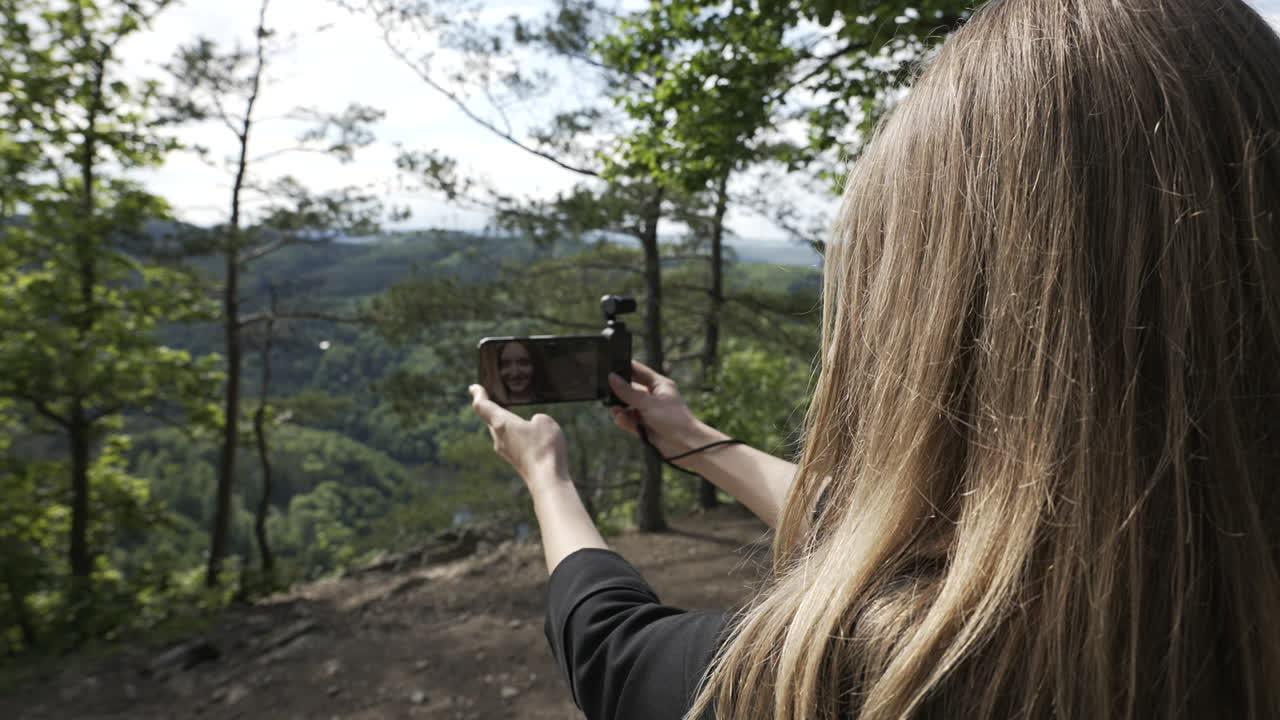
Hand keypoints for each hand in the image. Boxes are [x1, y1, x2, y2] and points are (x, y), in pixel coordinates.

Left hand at [469, 384, 569, 493]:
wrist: (547, 479)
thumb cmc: (544, 448)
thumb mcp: (545, 422)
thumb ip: (537, 419)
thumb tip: (533, 426)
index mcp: (502, 423)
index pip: (483, 406)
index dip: (478, 394)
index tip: (473, 388)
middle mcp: (499, 438)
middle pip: (491, 420)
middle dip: (493, 410)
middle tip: (496, 401)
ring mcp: (506, 452)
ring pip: (501, 433)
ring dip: (507, 425)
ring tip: (516, 418)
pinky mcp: (515, 462)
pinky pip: (512, 444)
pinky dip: (516, 438)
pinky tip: (529, 439)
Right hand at [607, 360, 726, 461]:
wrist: (685, 445)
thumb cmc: (673, 419)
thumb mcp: (648, 402)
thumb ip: (628, 391)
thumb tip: (612, 378)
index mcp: (659, 385)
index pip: (639, 371)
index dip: (625, 367)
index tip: (610, 366)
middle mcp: (654, 397)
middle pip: (631, 389)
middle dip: (619, 392)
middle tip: (607, 392)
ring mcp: (649, 412)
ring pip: (629, 406)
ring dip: (621, 408)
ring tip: (615, 410)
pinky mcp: (645, 426)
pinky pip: (630, 420)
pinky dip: (624, 420)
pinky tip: (619, 419)